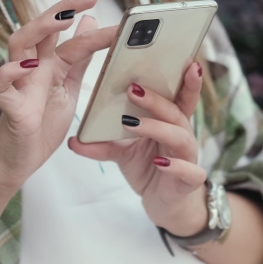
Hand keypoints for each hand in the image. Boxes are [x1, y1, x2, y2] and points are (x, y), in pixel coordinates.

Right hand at [0, 0, 116, 194]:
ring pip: (19, 46)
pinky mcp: (8, 107)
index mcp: (48, 64)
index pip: (68, 35)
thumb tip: (89, 23)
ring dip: (40, 29)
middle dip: (63, 9)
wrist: (19, 160)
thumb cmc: (41, 123)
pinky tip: (28, 65)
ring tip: (64, 19)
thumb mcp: (68, 88)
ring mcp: (17, 84)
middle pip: (41, 29)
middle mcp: (31, 68)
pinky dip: (9, 73)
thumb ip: (78, 58)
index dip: (85, 17)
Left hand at [68, 62, 208, 235]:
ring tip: (132, 123)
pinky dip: (174, 165)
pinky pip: (187, 171)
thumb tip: (74, 140)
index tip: (185, 59)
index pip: (180, 95)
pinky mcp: (189, 180)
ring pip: (180, 136)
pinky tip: (159, 161)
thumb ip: (103, 143)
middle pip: (176, 111)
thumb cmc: (149, 168)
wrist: (165, 205)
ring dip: (157, 127)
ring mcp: (188, 157)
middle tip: (132, 89)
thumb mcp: (123, 153)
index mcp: (170, 121)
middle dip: (156, 99)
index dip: (185, 78)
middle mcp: (183, 135)